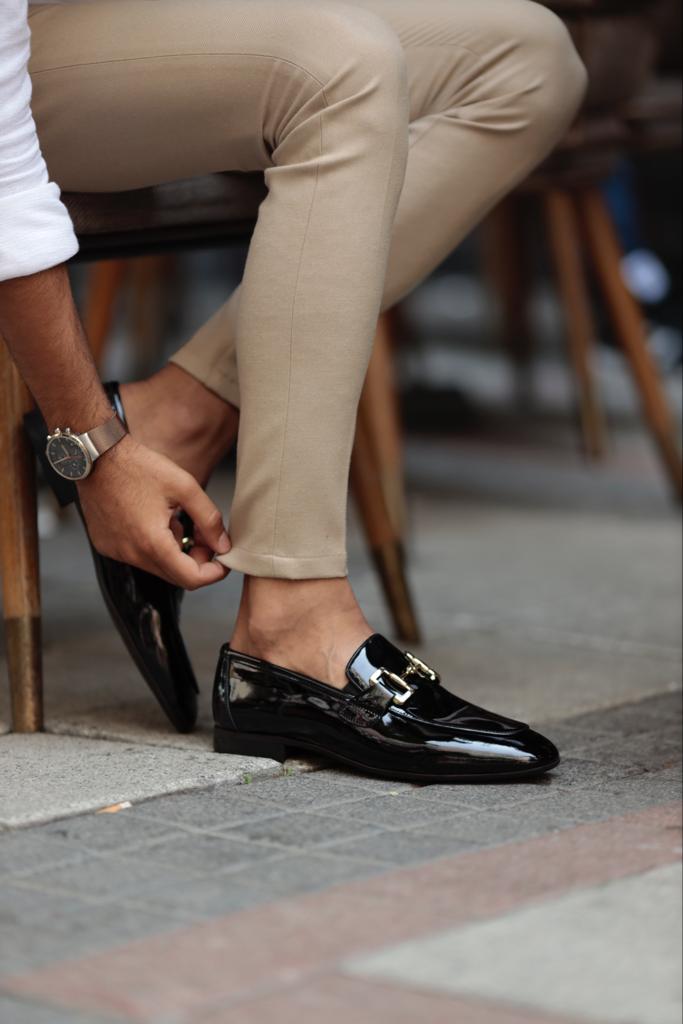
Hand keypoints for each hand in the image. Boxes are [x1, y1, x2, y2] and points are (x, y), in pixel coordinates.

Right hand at [77, 435, 230, 589]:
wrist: (97, 455)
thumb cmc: (138, 466)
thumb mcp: (185, 487)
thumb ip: (209, 519)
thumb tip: (223, 545)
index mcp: (152, 542)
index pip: (191, 579)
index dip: (213, 572)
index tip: (222, 558)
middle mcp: (131, 554)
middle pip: (175, 576)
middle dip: (196, 560)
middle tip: (203, 533)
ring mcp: (115, 551)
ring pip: (157, 566)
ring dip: (174, 551)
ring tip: (173, 518)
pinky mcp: (106, 545)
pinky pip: (137, 556)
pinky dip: (152, 546)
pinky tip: (152, 519)